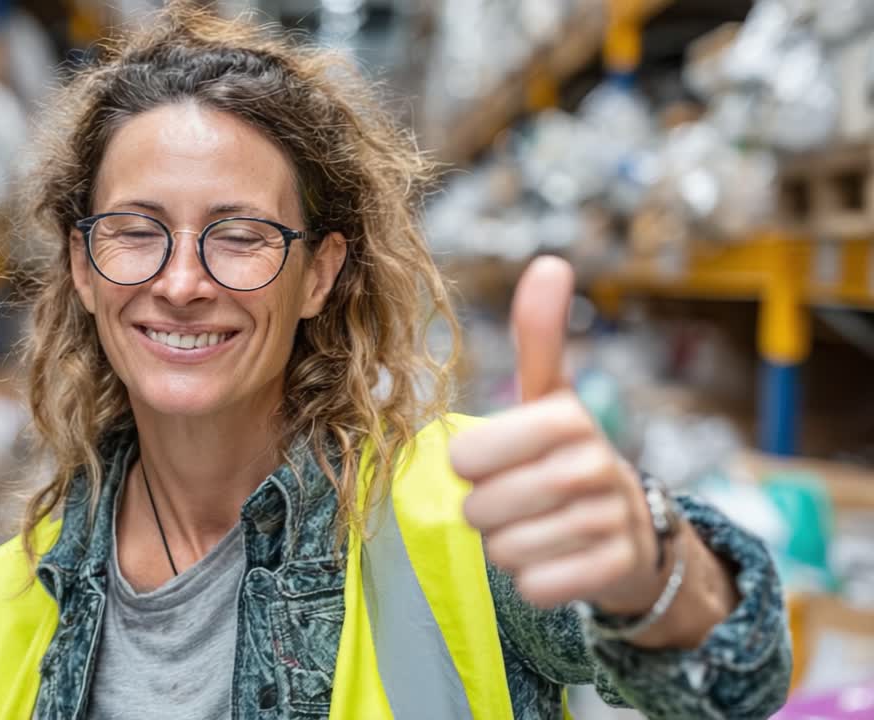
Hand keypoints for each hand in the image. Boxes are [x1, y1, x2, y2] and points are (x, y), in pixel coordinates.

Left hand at [452, 257, 665, 612]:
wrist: (629, 528)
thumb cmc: (565, 456)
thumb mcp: (550, 396)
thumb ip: (539, 336)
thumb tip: (550, 260)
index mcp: (567, 417)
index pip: (468, 455)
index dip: (468, 466)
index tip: (489, 460)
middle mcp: (595, 464)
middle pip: (481, 508)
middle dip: (485, 511)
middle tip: (516, 499)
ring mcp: (611, 520)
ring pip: (506, 549)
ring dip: (509, 545)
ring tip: (540, 525)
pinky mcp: (615, 570)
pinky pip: (537, 586)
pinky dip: (535, 580)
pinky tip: (559, 558)